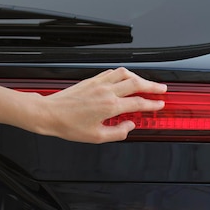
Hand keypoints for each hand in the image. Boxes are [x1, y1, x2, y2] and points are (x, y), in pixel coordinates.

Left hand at [36, 68, 166, 142]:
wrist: (48, 113)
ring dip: (139, 77)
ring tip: (145, 83)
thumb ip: (118, 132)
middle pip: (137, 83)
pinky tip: (125, 78)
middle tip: (162, 89)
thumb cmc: (68, 125)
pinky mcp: (92, 79)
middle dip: (152, 86)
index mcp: (110, 106)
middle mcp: (106, 91)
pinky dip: (123, 74)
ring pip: (125, 73)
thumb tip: (130, 126)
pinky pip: (112, 72)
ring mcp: (99, 83)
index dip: (152, 104)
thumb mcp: (96, 137)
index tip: (159, 104)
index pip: (138, 103)